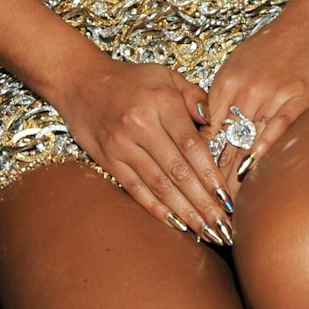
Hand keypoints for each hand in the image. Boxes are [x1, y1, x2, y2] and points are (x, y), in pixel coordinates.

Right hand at [53, 58, 227, 244]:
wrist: (80, 81)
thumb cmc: (131, 79)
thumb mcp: (166, 75)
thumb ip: (194, 96)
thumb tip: (215, 122)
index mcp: (162, 103)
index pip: (192, 147)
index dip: (211, 176)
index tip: (228, 198)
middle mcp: (141, 126)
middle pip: (178, 172)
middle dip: (204, 204)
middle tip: (223, 227)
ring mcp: (122, 146)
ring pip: (159, 185)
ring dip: (185, 213)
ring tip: (206, 232)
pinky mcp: (108, 160)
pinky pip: (135, 189)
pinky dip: (156, 209)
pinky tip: (176, 224)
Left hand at [203, 0, 308, 192]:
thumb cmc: (273, 45)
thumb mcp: (237, 66)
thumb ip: (222, 97)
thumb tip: (207, 129)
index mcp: (225, 82)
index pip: (205, 132)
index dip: (197, 164)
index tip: (191, 190)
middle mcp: (244, 88)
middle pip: (222, 141)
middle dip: (212, 178)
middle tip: (205, 208)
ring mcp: (271, 92)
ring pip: (246, 139)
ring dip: (235, 175)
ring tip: (228, 205)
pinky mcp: (299, 95)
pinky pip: (277, 128)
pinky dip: (264, 151)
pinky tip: (255, 172)